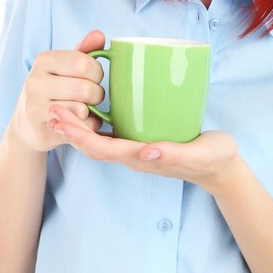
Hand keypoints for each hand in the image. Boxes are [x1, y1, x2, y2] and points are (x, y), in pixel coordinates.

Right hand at [9, 30, 106, 152]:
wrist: (28, 122)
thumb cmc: (55, 86)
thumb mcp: (67, 65)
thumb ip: (85, 49)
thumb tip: (98, 34)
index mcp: (44, 60)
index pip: (85, 63)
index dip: (97, 72)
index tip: (93, 77)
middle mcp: (35, 82)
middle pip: (85, 89)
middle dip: (97, 93)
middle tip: (92, 95)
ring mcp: (35, 108)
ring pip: (82, 109)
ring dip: (92, 110)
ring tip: (85, 107)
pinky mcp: (41, 130)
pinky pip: (79, 128)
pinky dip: (87, 125)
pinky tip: (80, 121)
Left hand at [47, 105, 238, 194]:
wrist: (221, 166)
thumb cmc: (212, 158)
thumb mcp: (200, 154)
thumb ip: (175, 154)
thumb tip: (147, 151)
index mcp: (143, 159)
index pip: (103, 149)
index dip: (79, 135)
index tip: (61, 119)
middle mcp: (135, 155)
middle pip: (95, 145)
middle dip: (71, 129)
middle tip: (51, 109)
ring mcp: (139, 148)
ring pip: (102, 139)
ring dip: (80, 126)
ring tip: (62, 108)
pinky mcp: (145, 138)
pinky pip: (115, 133)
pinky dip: (97, 122)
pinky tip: (93, 106)